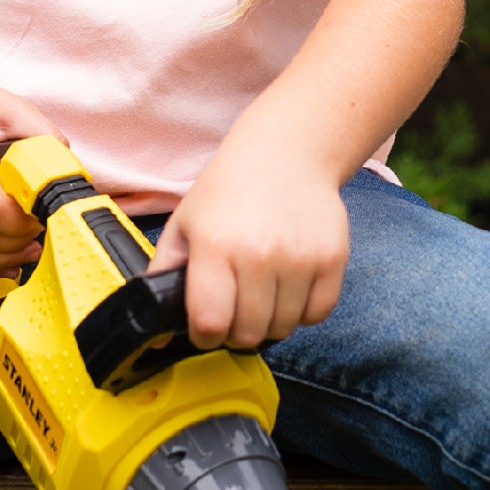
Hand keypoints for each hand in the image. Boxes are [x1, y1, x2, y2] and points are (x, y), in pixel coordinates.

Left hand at [147, 133, 348, 349]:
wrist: (285, 154)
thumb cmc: (229, 191)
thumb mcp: (184, 224)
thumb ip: (165, 274)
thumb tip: (157, 332)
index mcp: (215, 246)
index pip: (210, 323)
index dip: (205, 336)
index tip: (206, 327)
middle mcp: (259, 255)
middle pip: (248, 333)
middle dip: (236, 331)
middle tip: (235, 310)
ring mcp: (300, 258)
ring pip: (283, 328)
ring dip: (270, 322)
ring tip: (261, 294)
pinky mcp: (331, 259)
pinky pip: (317, 313)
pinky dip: (302, 312)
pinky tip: (289, 289)